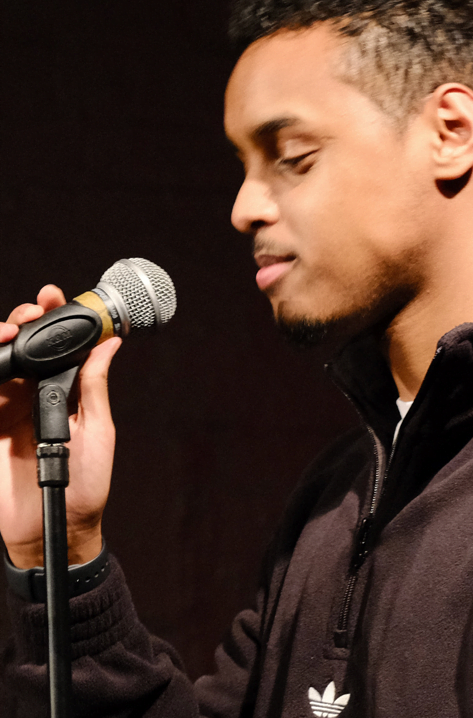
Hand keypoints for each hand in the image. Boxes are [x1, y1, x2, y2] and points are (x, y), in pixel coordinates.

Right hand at [0, 286, 120, 568]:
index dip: (55, 317)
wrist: (57, 526)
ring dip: (3, 339)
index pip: (59, 346)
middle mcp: (36, 394)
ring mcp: (8, 409)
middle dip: (25, 320)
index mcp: (66, 391)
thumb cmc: (87, 483)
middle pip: (26, 345)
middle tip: (32, 312)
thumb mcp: (98, 428)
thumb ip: (95, 386)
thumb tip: (112, 344)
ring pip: (1, 361)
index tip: (55, 294)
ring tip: (11, 332)